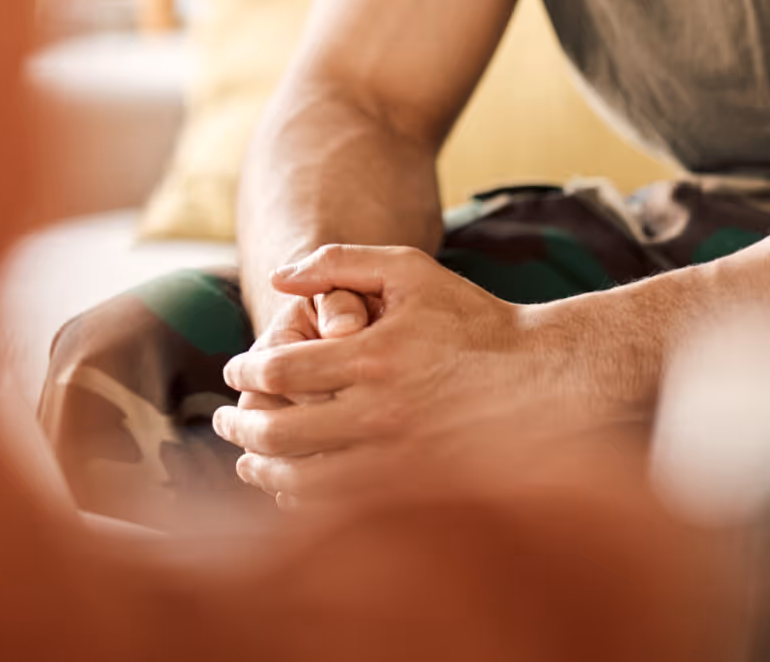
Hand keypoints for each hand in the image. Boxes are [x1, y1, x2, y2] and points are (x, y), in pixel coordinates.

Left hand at [212, 245, 577, 507]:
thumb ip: (341, 261)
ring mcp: (399, 460)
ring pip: (303, 481)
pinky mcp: (414, 491)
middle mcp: (382, 413)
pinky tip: (292, 484)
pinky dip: (304, 500)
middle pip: (280, 433)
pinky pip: (341, 509)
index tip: (236, 369)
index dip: (246, 370)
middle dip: (240, 426)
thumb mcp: (411, 269)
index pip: (280, 370)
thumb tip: (277, 274)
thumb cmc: (474, 318)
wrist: (545, 378)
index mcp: (375, 356)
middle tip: (225, 418)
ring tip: (248, 458)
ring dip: (263, 469)